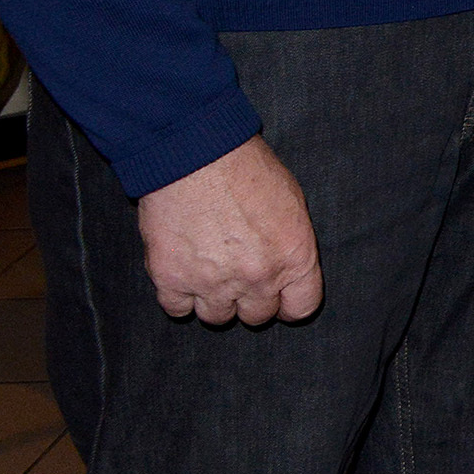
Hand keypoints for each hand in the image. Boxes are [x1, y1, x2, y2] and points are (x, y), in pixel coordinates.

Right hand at [138, 135, 321, 325]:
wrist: (196, 155)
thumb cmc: (247, 170)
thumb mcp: (293, 204)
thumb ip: (290, 246)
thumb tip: (284, 269)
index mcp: (294, 258)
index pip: (301, 308)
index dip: (289, 303)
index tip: (279, 296)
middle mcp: (258, 278)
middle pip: (257, 316)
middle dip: (250, 299)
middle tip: (239, 275)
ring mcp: (213, 283)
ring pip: (217, 317)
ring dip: (214, 299)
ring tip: (210, 271)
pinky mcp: (173, 280)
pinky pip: (177, 309)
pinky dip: (180, 295)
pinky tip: (184, 273)